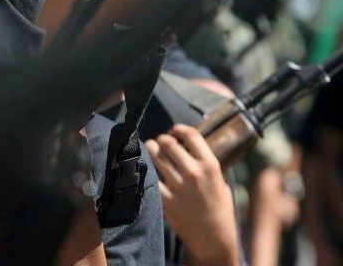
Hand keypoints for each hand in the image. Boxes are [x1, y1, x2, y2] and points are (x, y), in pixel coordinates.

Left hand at [145, 124, 237, 265]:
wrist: (213, 237)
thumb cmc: (218, 207)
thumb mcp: (220, 180)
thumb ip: (205, 162)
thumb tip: (188, 144)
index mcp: (210, 166)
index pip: (191, 135)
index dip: (179, 129)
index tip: (174, 130)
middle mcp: (194, 173)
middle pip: (168, 142)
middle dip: (162, 139)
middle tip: (160, 142)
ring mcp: (178, 186)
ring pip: (155, 156)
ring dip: (151, 149)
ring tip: (151, 149)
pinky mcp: (165, 199)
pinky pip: (150, 177)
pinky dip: (146, 169)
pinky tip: (147, 168)